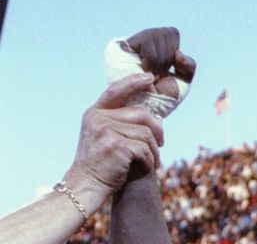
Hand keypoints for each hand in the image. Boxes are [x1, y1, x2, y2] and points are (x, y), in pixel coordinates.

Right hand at [63, 73, 163, 213]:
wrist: (85, 187)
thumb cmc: (100, 163)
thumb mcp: (101, 135)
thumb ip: (116, 120)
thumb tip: (147, 111)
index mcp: (94, 113)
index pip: (115, 90)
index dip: (133, 81)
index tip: (149, 78)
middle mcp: (98, 119)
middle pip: (141, 113)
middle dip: (157, 129)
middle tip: (162, 142)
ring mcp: (105, 131)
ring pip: (146, 133)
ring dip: (155, 149)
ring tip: (154, 159)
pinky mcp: (116, 145)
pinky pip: (144, 147)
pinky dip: (150, 159)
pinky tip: (147, 166)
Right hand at [126, 27, 195, 98]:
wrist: (144, 111)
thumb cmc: (160, 96)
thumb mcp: (183, 80)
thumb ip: (189, 66)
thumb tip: (178, 53)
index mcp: (156, 44)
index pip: (172, 33)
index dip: (173, 55)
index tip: (165, 71)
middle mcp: (142, 39)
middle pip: (166, 33)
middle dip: (166, 59)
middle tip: (156, 75)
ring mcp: (131, 42)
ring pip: (156, 36)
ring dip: (157, 62)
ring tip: (150, 75)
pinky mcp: (122, 46)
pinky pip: (146, 42)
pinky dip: (150, 61)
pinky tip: (143, 71)